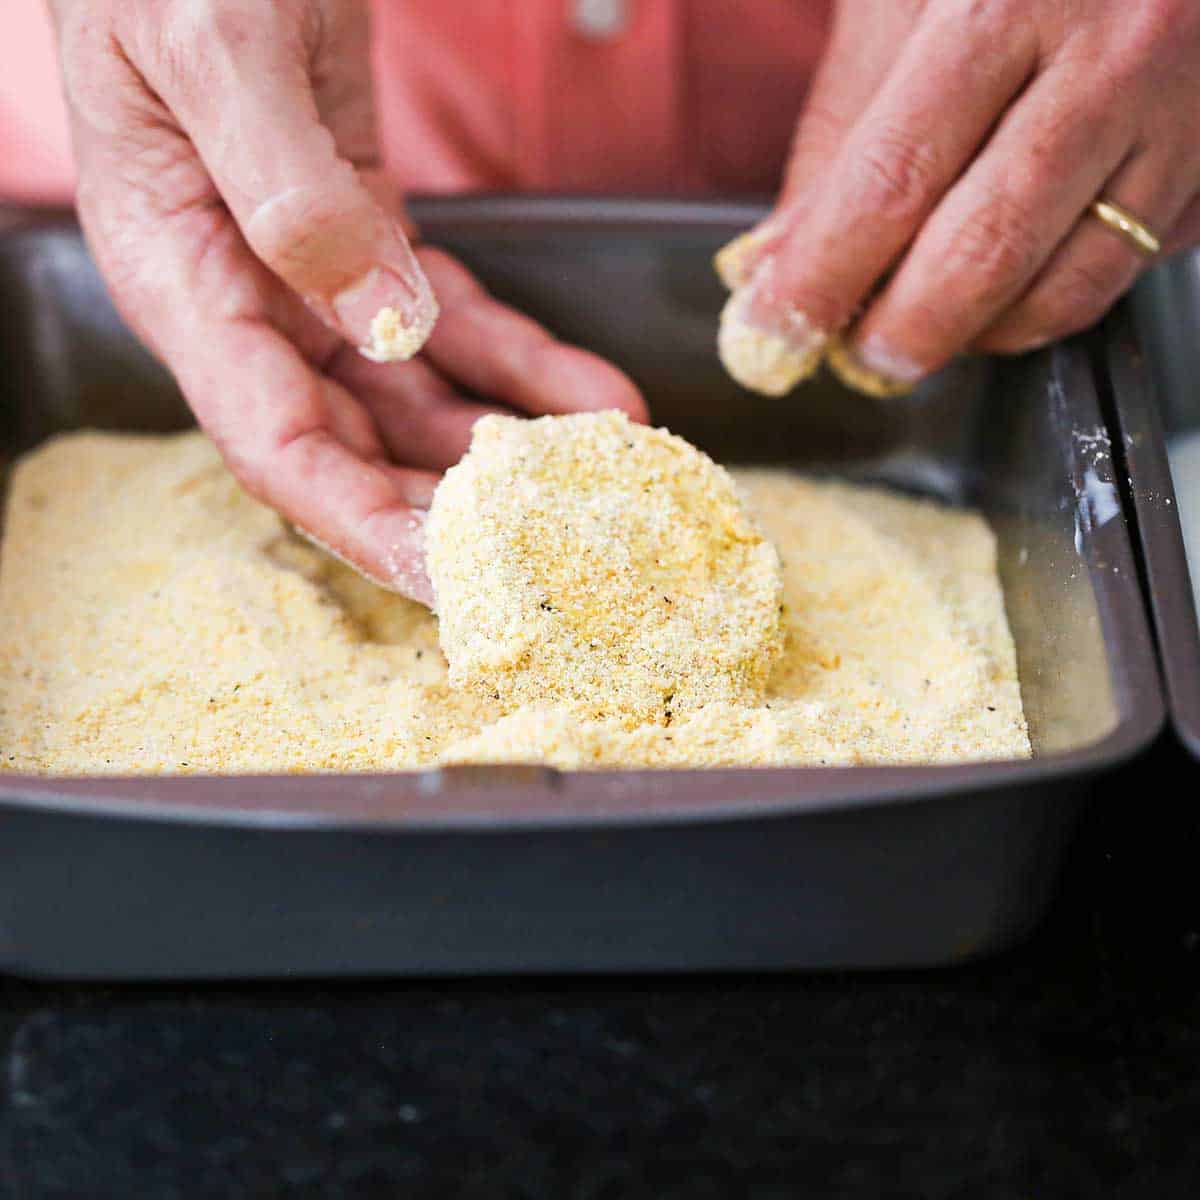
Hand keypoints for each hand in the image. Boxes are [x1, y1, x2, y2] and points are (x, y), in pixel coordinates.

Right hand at [49, 0, 644, 602]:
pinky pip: (458, 325)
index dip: (363, 525)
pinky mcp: (375, 242)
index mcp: (185, 285)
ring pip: (421, 399)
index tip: (452, 582)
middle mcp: (248, 304)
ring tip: (604, 474)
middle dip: (453, 508)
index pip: (276, 448)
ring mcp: (315, 279)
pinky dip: (527, 366)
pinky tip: (595, 397)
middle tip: (552, 554)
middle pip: (357, 448)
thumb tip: (376, 319)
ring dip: (512, 445)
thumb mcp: (214, 53)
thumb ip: (291, 193)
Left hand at [716, 0, 1199, 395]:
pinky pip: (1128, 270)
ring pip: (1068, 285)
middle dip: (900, 333)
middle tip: (854, 360)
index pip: (891, 180)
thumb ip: (842, 132)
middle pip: (985, 249)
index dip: (821, 280)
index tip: (771, 335)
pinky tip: (1001, 292)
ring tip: (918, 331)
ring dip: (975, 336)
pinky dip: (1046, 306)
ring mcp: (1185, 109)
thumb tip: (778, 263)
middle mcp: (1114, 53)